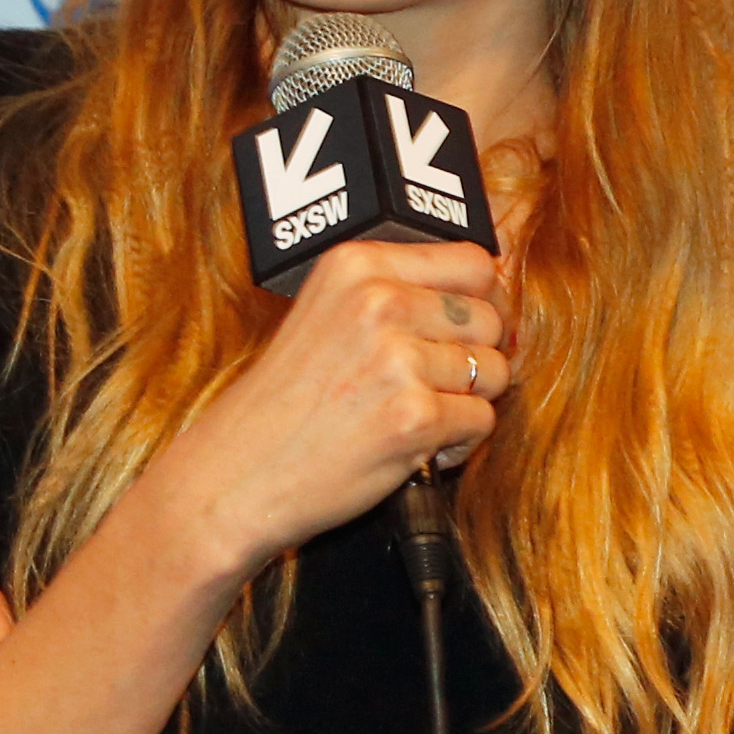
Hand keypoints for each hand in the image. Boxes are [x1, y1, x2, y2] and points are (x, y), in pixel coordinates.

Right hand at [145, 235, 511, 580]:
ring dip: (466, 402)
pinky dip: (458, 443)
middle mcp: (378, 301)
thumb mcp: (330, 312)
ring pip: (493, 371)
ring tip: (413, 416)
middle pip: (490, 317)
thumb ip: (399, 290)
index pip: (473, 261)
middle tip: (428, 385)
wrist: (237, 473)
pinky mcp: (413, 416)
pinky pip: (481, 421)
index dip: (484, 299)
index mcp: (357, 265)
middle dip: (476, 356)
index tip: (468, 327)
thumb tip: (496, 279)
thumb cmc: (287, 401)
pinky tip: (413, 446)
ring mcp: (397, 359)